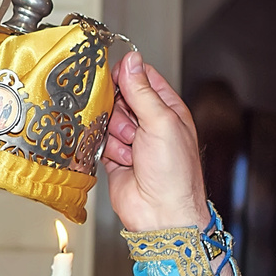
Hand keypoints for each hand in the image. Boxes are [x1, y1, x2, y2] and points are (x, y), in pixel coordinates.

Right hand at [102, 50, 208, 232]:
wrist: (161, 214)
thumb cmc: (174, 173)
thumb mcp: (161, 121)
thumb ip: (142, 90)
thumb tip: (132, 61)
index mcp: (168, 109)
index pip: (144, 78)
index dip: (128, 76)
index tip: (116, 79)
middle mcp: (151, 123)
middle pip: (121, 98)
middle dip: (120, 111)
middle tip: (132, 127)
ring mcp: (133, 141)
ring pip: (109, 120)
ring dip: (116, 134)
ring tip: (131, 149)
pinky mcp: (116, 158)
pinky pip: (101, 142)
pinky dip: (108, 149)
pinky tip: (122, 161)